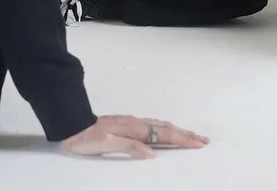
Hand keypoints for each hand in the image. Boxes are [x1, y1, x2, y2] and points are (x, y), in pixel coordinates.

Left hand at [61, 115, 208, 158]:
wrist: (72, 124)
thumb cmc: (87, 137)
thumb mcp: (106, 144)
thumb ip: (129, 147)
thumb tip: (151, 153)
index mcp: (134, 129)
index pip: (164, 134)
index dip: (182, 139)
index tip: (199, 144)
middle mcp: (136, 123)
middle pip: (166, 128)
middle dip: (186, 134)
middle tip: (204, 140)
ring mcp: (132, 123)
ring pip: (161, 125)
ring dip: (178, 130)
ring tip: (191, 134)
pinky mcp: (127, 125)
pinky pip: (153, 125)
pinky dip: (165, 128)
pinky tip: (166, 130)